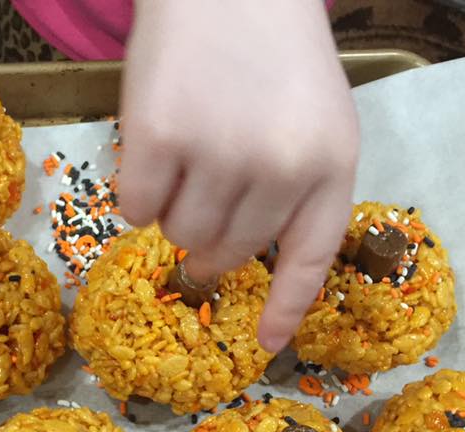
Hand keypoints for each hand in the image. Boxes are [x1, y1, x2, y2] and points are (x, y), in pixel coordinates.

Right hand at [120, 0, 358, 352]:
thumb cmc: (268, 55)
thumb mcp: (312, 120)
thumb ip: (292, 188)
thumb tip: (232, 259)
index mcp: (329, 163)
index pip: (307, 257)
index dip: (285, 306)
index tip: (267, 344)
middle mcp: (279, 168)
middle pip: (224, 253)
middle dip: (207, 235)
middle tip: (203, 191)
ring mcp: (217, 154)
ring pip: (177, 233)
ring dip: (173, 206)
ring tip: (185, 151)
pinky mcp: (156, 139)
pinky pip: (135, 208)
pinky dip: (137, 187)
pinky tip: (154, 144)